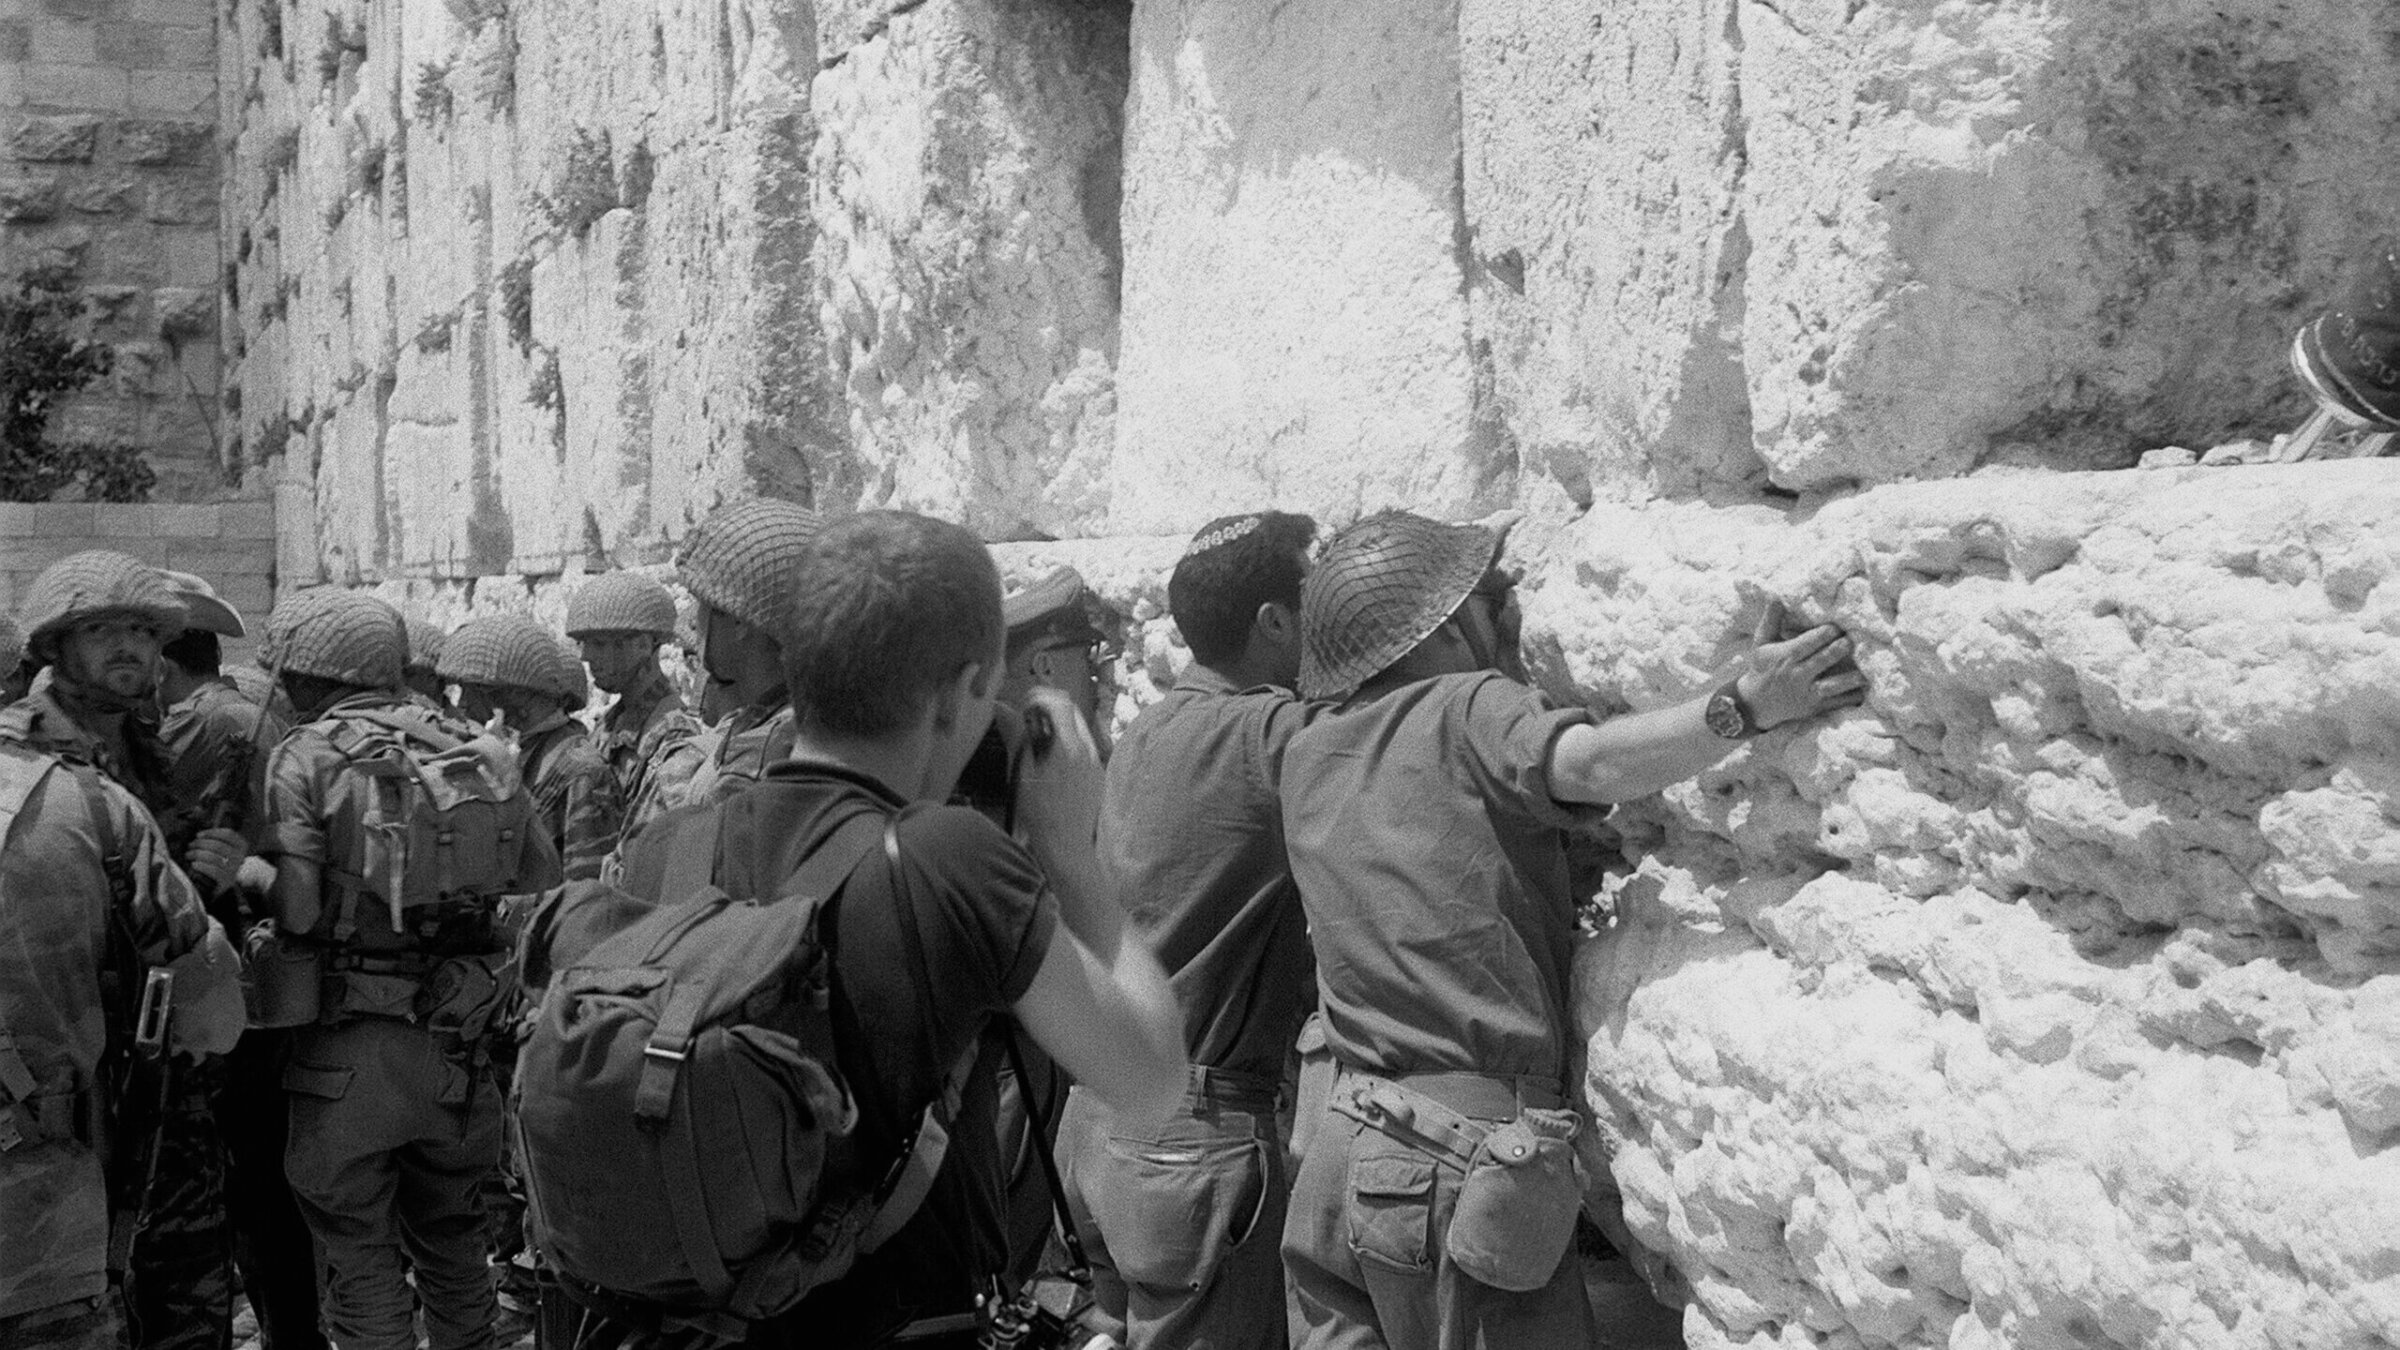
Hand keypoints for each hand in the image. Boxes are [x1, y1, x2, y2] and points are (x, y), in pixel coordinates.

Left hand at [185, 828, 251, 890]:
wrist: (223, 883)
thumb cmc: (219, 862)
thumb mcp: (223, 849)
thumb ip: (215, 840)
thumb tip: (198, 836)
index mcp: (241, 846)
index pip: (228, 834)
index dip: (211, 833)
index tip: (198, 835)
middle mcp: (240, 857)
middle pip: (218, 846)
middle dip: (200, 844)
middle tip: (190, 846)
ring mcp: (234, 869)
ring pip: (214, 858)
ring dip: (197, 854)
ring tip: (188, 855)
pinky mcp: (226, 880)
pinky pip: (213, 871)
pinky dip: (202, 866)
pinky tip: (193, 864)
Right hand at [1010, 686, 1105, 857]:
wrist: (1067, 845)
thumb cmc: (1039, 813)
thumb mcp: (1021, 773)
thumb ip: (1015, 736)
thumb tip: (1002, 707)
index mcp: (1068, 747)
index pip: (1060, 703)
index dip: (1040, 696)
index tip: (1024, 705)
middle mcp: (1088, 750)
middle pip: (1073, 711)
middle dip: (1050, 707)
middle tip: (1028, 719)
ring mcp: (1096, 762)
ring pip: (1080, 728)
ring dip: (1059, 724)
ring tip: (1037, 741)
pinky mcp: (1098, 774)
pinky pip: (1085, 746)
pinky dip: (1067, 742)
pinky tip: (1052, 760)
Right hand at [1735, 600, 1867, 729]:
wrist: (1754, 704)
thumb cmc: (1761, 668)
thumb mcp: (1761, 643)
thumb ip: (1771, 620)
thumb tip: (1776, 597)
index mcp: (1786, 656)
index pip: (1808, 642)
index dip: (1825, 633)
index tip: (1838, 625)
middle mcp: (1797, 674)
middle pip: (1823, 660)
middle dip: (1840, 649)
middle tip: (1854, 640)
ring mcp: (1807, 693)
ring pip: (1833, 685)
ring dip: (1850, 678)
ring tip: (1865, 671)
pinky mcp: (1814, 708)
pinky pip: (1836, 703)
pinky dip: (1851, 698)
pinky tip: (1864, 690)